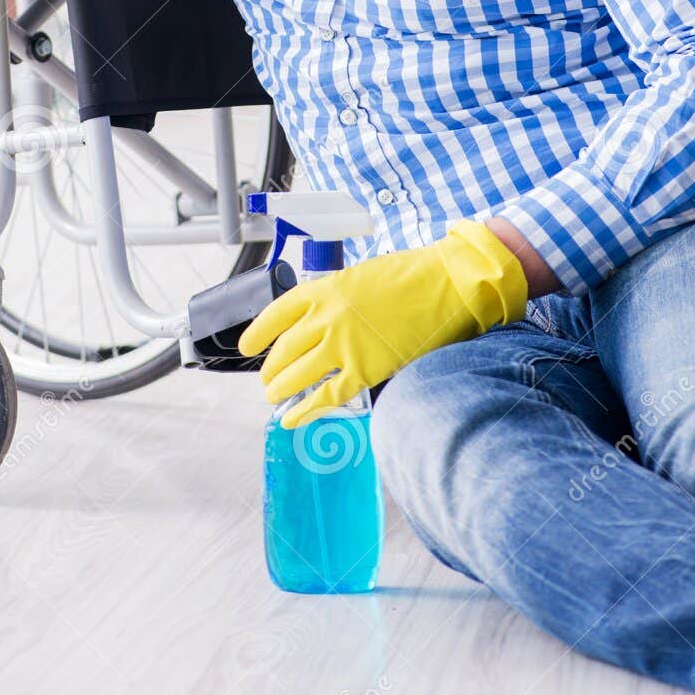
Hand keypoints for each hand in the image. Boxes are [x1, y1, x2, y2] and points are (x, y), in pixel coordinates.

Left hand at [237, 219, 527, 427]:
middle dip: (271, 367)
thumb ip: (335, 299)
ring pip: (298, 374)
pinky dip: (307, 410)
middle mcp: (327, 317)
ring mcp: (344, 344)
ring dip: (281, 389)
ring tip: (273, 398)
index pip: (276, 313)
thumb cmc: (410, 276)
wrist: (447, 284)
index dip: (257, 333)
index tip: (247, 346)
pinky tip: (293, 419)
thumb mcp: (359, 278)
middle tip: (267, 378)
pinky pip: (327, 396)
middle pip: (284, 349)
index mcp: (323, 288)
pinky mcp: (366, 369)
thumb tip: (320, 322)